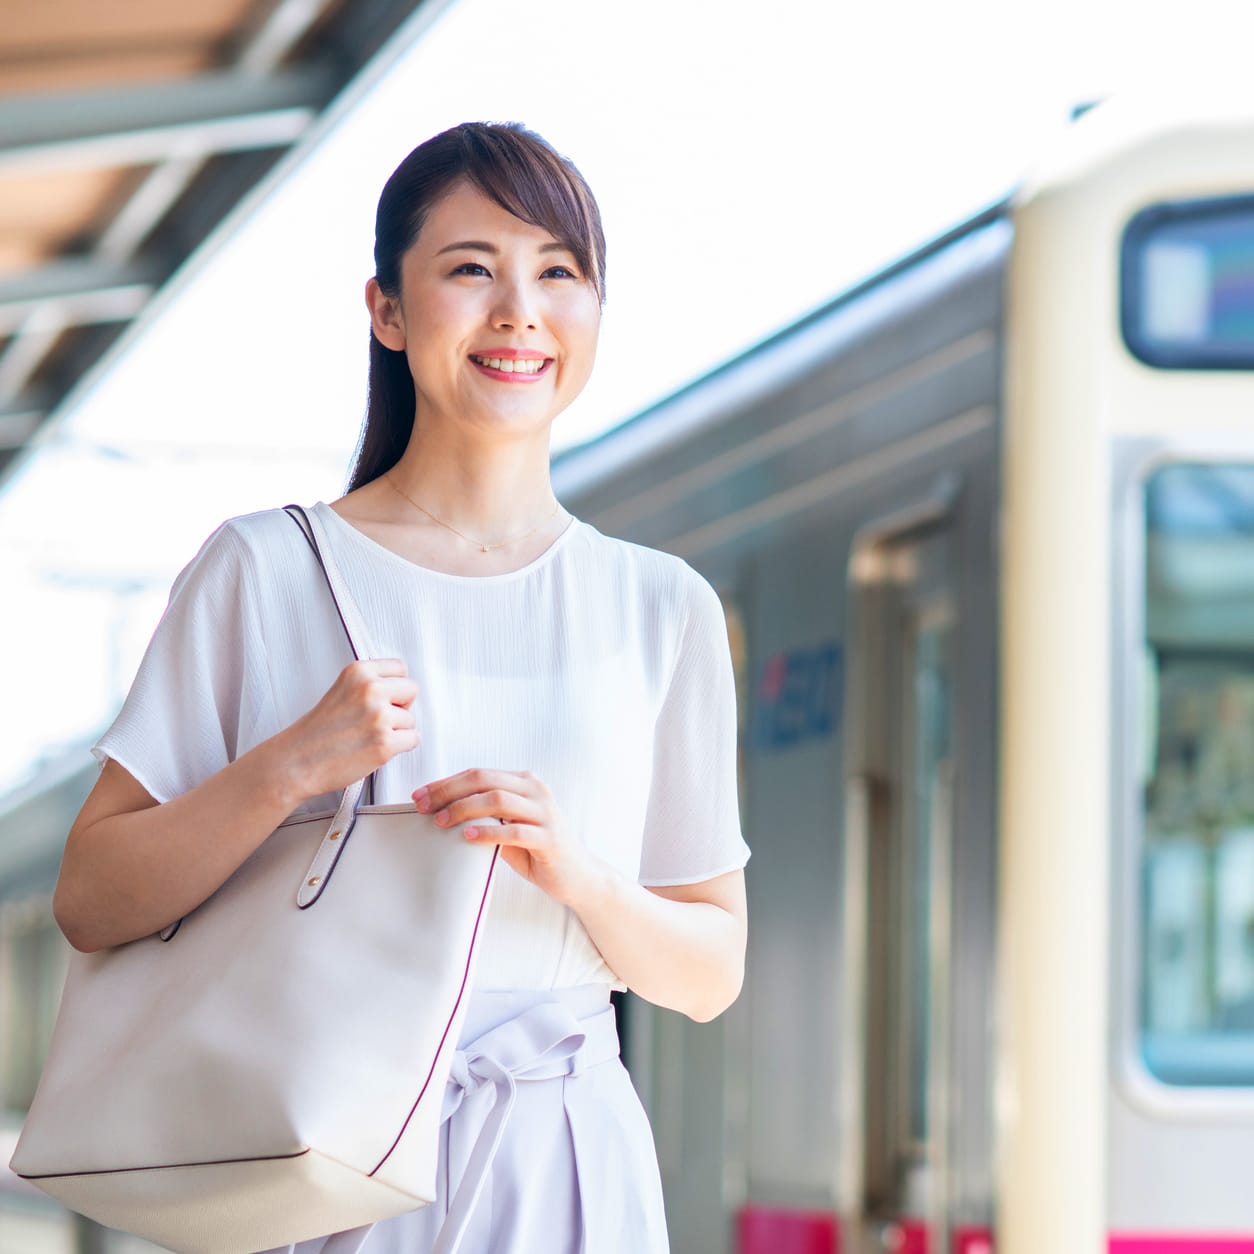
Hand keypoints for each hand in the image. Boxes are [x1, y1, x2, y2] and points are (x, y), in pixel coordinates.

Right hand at [280, 659, 418, 801]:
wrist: (296, 762)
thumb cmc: (317, 732)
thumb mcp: (341, 691)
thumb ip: (369, 684)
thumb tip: (401, 688)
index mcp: (358, 672)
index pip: (400, 668)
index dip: (394, 687)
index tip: (384, 698)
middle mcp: (370, 689)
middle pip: (412, 690)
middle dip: (401, 706)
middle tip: (378, 720)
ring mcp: (379, 716)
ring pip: (412, 719)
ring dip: (398, 731)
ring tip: (369, 737)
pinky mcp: (385, 742)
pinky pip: (413, 740)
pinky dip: (400, 747)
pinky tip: (376, 748)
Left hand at [413, 769, 596, 907]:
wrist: (578, 876)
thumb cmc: (537, 850)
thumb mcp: (508, 827)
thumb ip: (485, 817)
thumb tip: (441, 813)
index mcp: (524, 782)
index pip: (478, 773)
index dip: (446, 782)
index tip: (419, 796)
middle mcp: (536, 790)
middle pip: (485, 779)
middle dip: (449, 791)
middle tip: (423, 806)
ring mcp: (545, 813)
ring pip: (498, 799)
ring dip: (464, 808)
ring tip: (441, 821)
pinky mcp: (549, 838)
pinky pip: (514, 831)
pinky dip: (488, 832)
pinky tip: (468, 837)